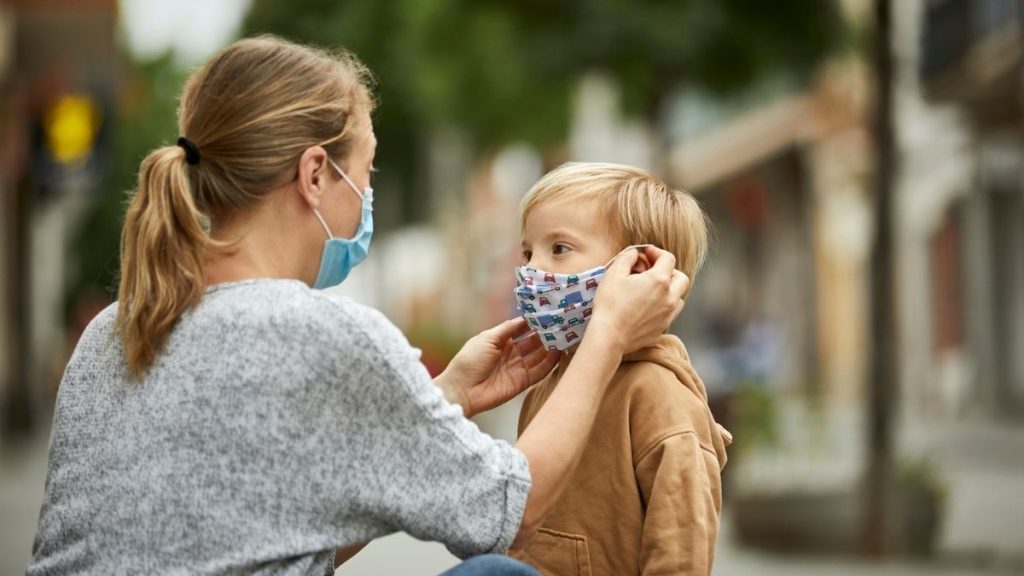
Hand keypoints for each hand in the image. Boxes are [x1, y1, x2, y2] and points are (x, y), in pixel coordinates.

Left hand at [435, 318, 558, 417]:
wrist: (462, 390)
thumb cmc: (469, 361)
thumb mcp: (486, 339)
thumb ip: (507, 329)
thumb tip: (524, 318)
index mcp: (501, 341)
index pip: (522, 329)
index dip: (534, 323)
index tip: (548, 314)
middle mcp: (512, 353)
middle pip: (533, 342)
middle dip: (546, 334)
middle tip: (561, 325)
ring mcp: (518, 368)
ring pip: (539, 356)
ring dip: (551, 348)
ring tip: (564, 337)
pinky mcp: (522, 382)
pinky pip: (539, 372)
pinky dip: (549, 364)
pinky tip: (558, 354)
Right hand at [588, 246, 689, 354]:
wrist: (609, 336)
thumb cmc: (610, 304)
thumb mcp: (614, 274)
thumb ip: (627, 258)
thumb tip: (635, 254)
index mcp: (659, 280)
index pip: (668, 258)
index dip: (657, 252)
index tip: (646, 253)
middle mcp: (669, 297)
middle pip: (681, 278)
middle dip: (669, 271)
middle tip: (652, 271)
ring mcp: (667, 315)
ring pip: (679, 298)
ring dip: (670, 290)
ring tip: (652, 291)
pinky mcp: (661, 329)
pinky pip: (669, 315)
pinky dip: (663, 308)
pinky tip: (647, 308)